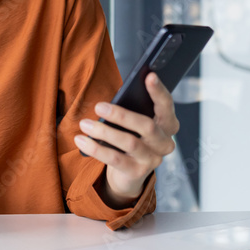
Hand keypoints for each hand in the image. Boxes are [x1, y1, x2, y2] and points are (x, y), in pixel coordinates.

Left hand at [74, 73, 178, 207]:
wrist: (128, 173)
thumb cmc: (130, 138)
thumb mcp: (133, 123)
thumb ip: (131, 110)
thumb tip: (111, 101)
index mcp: (168, 124)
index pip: (166, 105)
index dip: (158, 91)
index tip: (149, 75)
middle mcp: (165, 143)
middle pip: (147, 126)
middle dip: (121, 115)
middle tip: (98, 106)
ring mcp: (154, 159)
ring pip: (129, 143)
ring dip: (104, 132)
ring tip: (84, 124)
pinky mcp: (138, 173)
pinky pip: (115, 159)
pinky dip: (96, 149)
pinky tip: (81, 140)